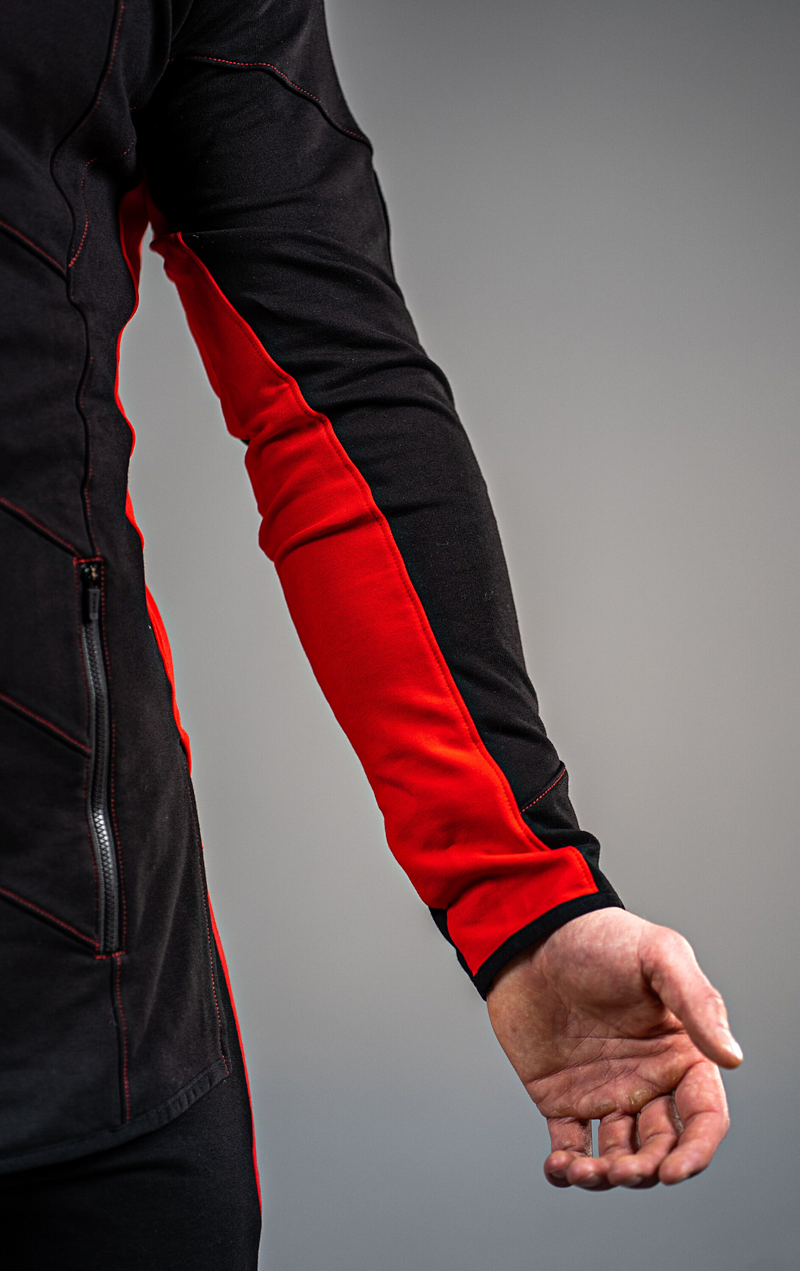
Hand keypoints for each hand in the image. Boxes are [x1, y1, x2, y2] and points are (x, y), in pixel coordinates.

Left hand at [486, 908, 741, 1188]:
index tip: (676, 1170)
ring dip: (608, 1177)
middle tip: (625, 1170)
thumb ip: (698, 1003)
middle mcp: (647, 1080)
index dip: (697, 1150)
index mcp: (680, 1053)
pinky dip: (567, 1169)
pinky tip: (560, 1167)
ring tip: (586, 1172)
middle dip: (649, 1170)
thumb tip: (733, 1058)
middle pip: (662, 1146)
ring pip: (619, 1156)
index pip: (703, 1116)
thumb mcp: (659, 955)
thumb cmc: (600, 937)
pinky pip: (571, 1147)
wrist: (531, 934)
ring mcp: (604, 1092)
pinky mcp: (561, 1098)